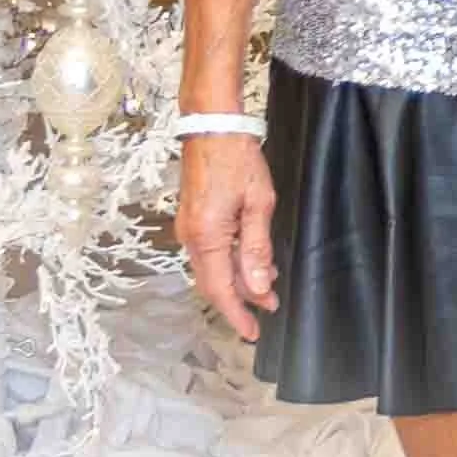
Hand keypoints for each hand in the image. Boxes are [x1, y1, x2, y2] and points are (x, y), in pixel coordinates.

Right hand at [176, 134, 279, 340]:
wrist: (212, 123)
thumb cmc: (238, 157)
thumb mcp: (258, 202)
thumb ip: (257, 247)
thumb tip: (259, 287)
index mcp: (207, 238)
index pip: (221, 290)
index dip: (238, 315)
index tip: (254, 332)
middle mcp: (191, 238)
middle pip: (214, 284)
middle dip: (240, 300)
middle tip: (268, 308)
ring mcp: (188, 228)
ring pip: (212, 268)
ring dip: (237, 280)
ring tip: (267, 284)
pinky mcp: (192, 218)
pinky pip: (209, 252)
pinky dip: (229, 262)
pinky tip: (250, 259)